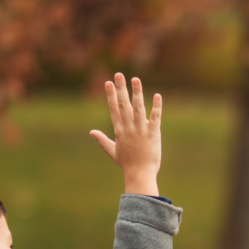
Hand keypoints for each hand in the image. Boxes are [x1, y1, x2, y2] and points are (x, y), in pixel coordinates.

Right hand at [90, 72, 162, 195]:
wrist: (140, 174)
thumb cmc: (127, 164)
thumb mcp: (113, 151)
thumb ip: (102, 140)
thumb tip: (91, 132)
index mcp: (119, 131)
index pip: (113, 109)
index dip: (110, 95)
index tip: (108, 83)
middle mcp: (129, 128)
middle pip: (123, 105)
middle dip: (121, 88)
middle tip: (119, 74)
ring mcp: (141, 130)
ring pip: (139, 108)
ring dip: (137, 92)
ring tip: (135, 79)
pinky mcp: (153, 134)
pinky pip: (155, 117)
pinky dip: (156, 106)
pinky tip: (157, 95)